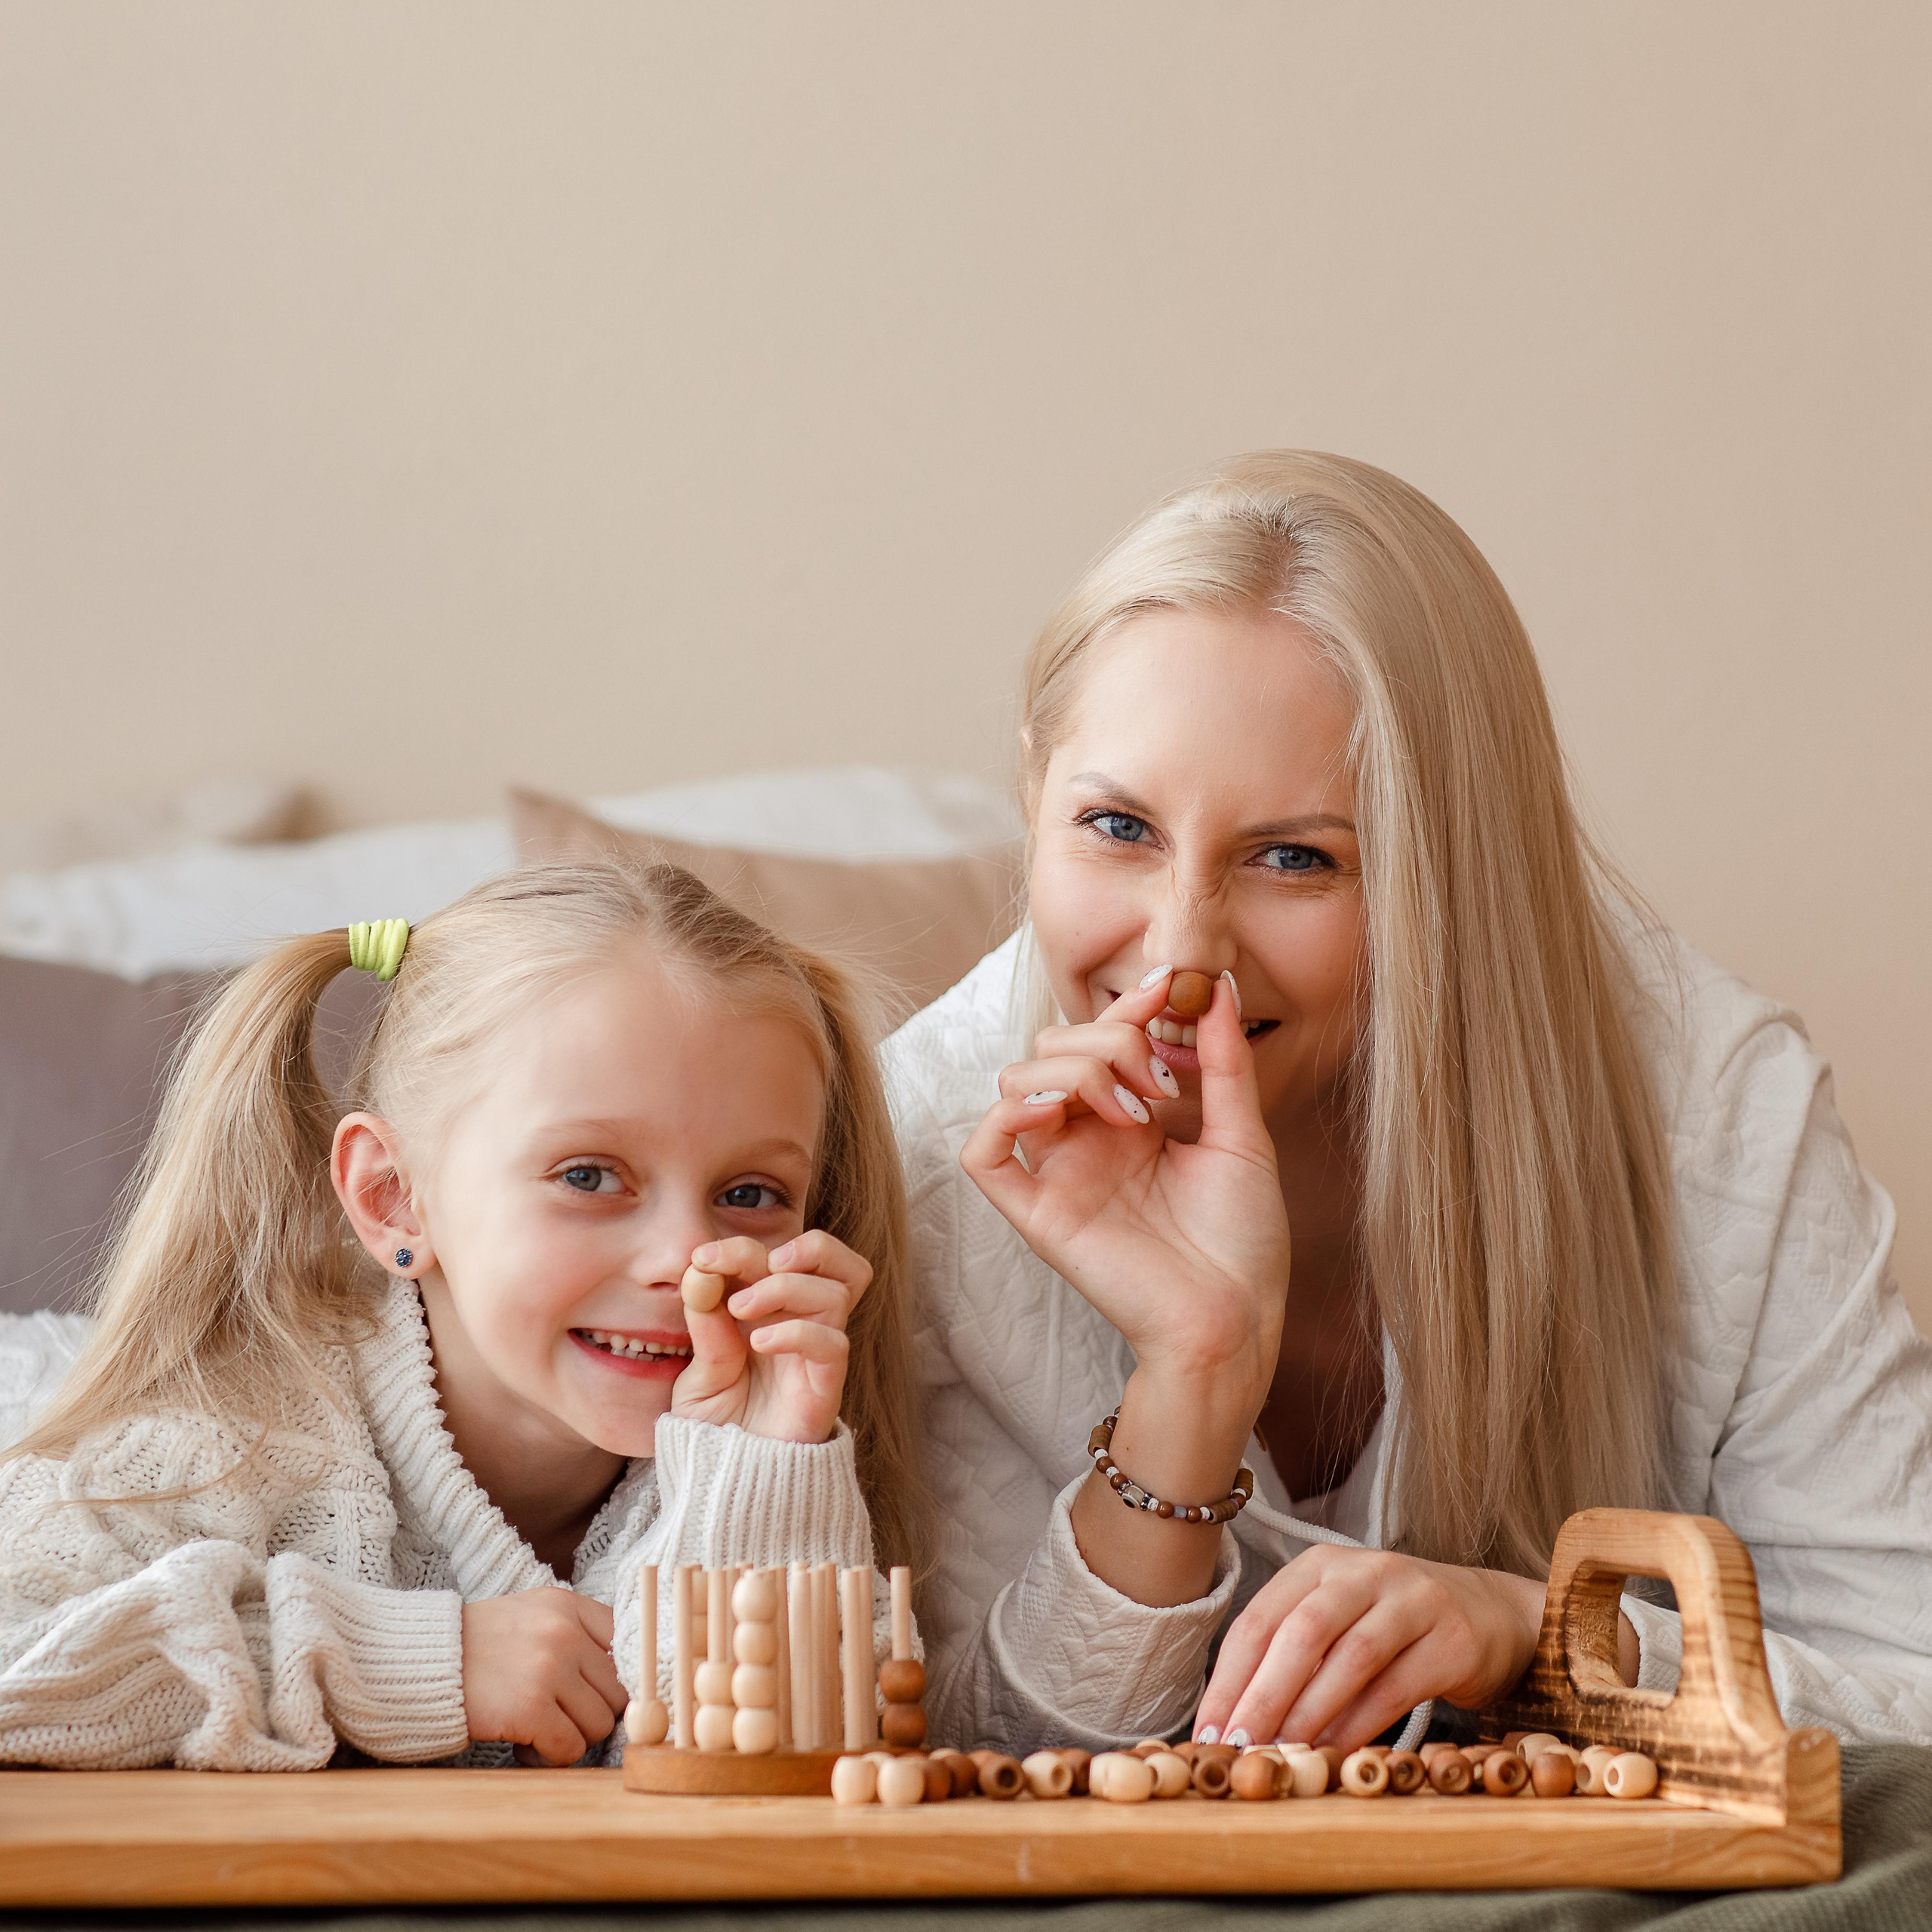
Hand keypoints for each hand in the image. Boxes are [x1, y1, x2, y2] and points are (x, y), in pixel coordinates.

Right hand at [461, 1588, 627, 1765]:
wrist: (424, 1662)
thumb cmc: (482, 1646)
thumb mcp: (535, 1617)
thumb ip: (579, 1636)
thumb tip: (629, 1681)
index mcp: (568, 1607)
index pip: (628, 1644)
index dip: (622, 1678)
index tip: (603, 1694)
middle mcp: (564, 1633)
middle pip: (619, 1692)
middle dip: (594, 1713)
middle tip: (561, 1716)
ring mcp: (548, 1670)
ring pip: (599, 1724)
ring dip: (573, 1736)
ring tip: (540, 1728)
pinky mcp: (529, 1709)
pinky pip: (570, 1748)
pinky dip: (552, 1755)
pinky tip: (526, 1744)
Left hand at [671, 1231, 869, 1442]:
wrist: (724, 1487)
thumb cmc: (716, 1428)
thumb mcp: (697, 1371)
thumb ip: (704, 1324)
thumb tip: (701, 1270)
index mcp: (774, 1316)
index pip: (785, 1258)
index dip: (747, 1246)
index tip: (703, 1258)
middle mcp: (804, 1329)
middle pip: (842, 1264)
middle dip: (809, 1247)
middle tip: (760, 1265)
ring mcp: (818, 1359)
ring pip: (838, 1294)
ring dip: (787, 1288)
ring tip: (742, 1308)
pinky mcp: (824, 1390)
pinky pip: (833, 1346)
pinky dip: (798, 1331)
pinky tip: (759, 1343)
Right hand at [961, 969, 1288, 1402]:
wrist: (1234, 1318)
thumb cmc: (1243, 1240)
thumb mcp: (1243, 1134)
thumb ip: (1224, 1060)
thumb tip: (1218, 987)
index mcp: (1130, 1120)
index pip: (1101, 1038)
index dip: (1127, 1006)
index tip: (1172, 986)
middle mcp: (1087, 1140)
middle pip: (1053, 1048)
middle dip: (1107, 1041)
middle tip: (1161, 1084)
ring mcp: (1058, 1173)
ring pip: (1016, 1082)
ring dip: (1074, 1073)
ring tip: (1133, 1113)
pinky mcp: (1036, 1213)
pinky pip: (983, 1153)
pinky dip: (1006, 1117)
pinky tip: (1060, 1113)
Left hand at [1194, 1546, 1545, 1749]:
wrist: (1490, 1615)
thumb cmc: (1394, 1628)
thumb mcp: (1337, 1622)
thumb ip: (1292, 1657)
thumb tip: (1234, 1720)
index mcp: (1319, 1565)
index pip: (1260, 1618)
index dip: (1230, 1677)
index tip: (1208, 1728)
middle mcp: (1363, 1572)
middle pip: (1301, 1632)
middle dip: (1263, 1694)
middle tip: (1238, 1745)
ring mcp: (1412, 1600)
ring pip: (1350, 1657)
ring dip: (1310, 1712)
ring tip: (1282, 1754)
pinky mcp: (1451, 1638)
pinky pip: (1397, 1686)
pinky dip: (1361, 1723)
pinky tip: (1335, 1751)